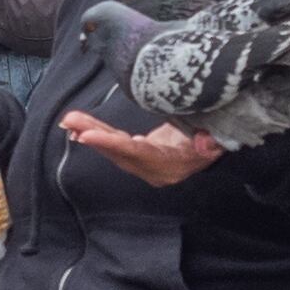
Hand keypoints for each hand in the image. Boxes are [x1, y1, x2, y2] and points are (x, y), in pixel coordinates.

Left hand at [56, 110, 224, 185]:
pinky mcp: (141, 154)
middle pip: (121, 154)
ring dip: (91, 133)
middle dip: (95, 137)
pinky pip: (117, 145)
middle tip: (71, 122)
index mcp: (172, 166)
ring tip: (69, 120)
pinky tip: (80, 125)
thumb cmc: (217, 136)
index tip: (88, 135)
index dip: (114, 144)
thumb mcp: (220, 137)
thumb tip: (204, 143)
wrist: (216, 143)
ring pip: (115, 150)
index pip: (139, 154)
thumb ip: (212, 142)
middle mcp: (155, 169)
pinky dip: (99, 134)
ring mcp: (146, 163)